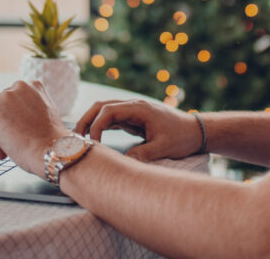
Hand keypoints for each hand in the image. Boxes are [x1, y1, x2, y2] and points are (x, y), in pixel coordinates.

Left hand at [0, 80, 69, 176]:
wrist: (51, 151)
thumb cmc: (50, 142)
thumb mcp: (45, 115)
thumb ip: (30, 109)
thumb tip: (15, 117)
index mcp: (35, 85)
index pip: (14, 99)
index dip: (13, 117)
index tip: (18, 132)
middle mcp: (19, 86)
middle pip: (0, 105)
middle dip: (3, 126)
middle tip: (10, 147)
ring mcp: (5, 96)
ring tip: (5, 150)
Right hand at [74, 98, 202, 161]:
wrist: (195, 131)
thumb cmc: (181, 138)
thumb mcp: (163, 148)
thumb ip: (143, 154)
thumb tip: (122, 164)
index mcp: (139, 108)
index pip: (108, 111)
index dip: (96, 126)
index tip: (93, 145)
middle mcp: (133, 106)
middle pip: (101, 106)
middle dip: (86, 120)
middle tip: (74, 139)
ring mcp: (132, 111)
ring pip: (104, 111)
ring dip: (90, 122)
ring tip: (79, 140)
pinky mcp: (132, 119)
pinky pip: (111, 119)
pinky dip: (100, 127)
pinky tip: (93, 140)